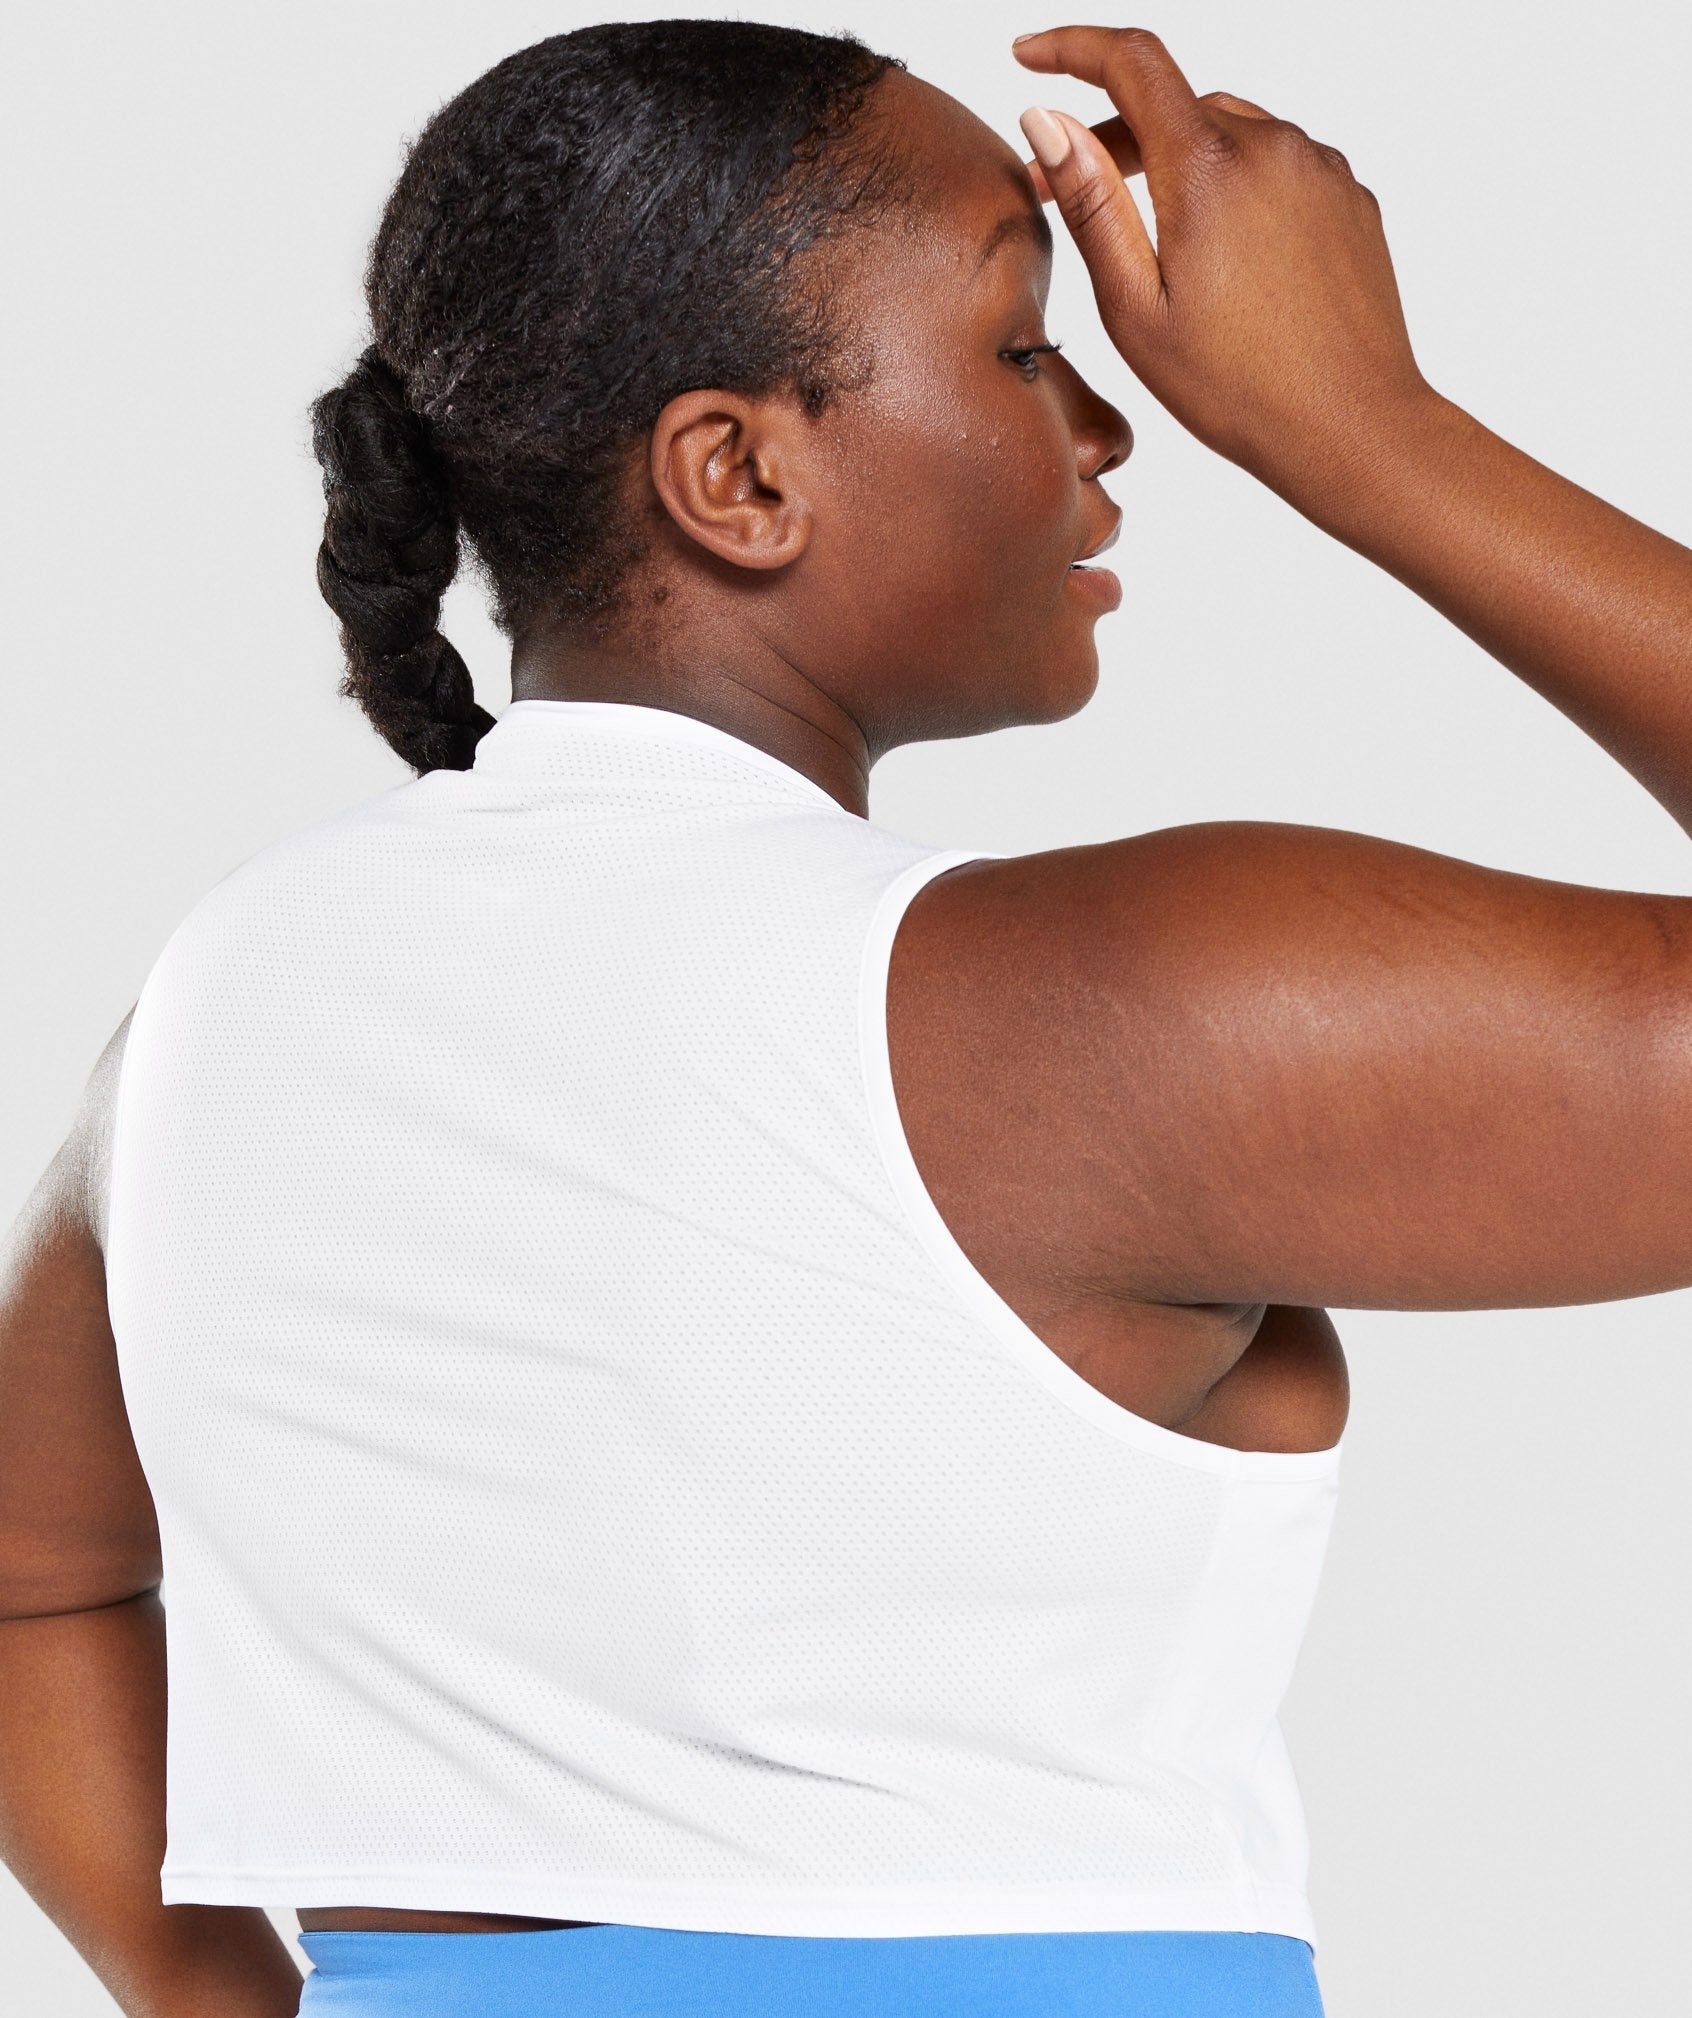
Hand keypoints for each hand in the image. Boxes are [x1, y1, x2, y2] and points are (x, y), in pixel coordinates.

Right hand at [1013, 25, 1436, 507]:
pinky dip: (1237, 190)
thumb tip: (1049, 121)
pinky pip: (1277, 169)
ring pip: (1229, 136)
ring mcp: (1320, 168)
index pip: (1131, 61)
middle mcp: (1272, 146)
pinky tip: (1226, 264)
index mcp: (1209, 168)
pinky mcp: (1350, 197)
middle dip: (1119, 138)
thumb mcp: (1135, 309)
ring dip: (1181, 167)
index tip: (1030, 56)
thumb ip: (1091, 205)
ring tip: (1158, 248)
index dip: (1070, 47)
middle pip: (1178, 106)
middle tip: (1073, 196)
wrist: (1354, 428)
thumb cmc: (1238, 389)